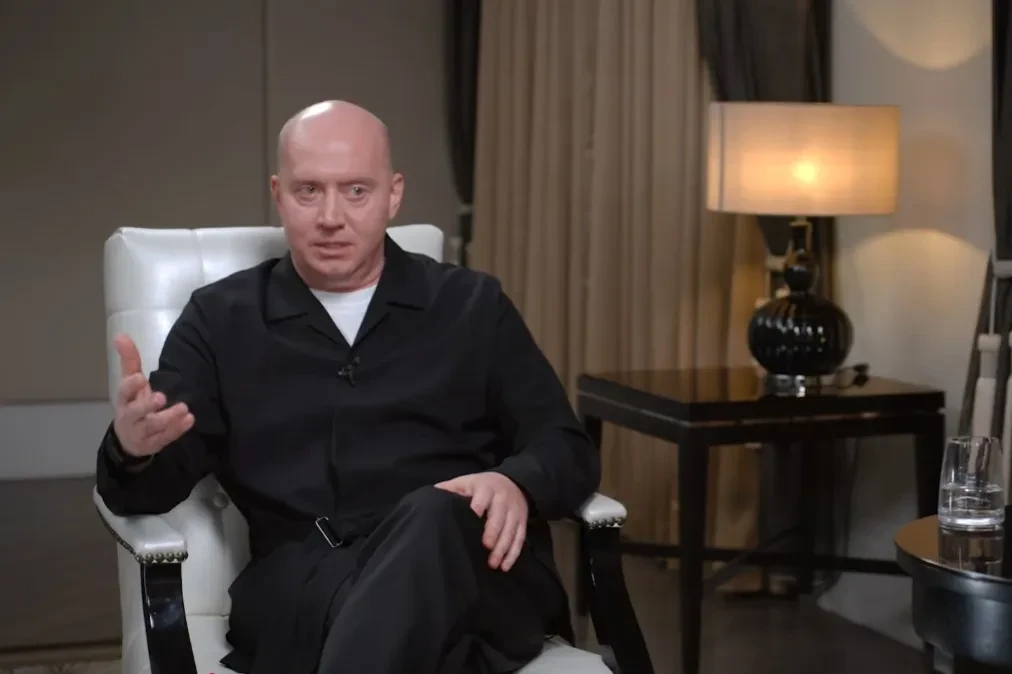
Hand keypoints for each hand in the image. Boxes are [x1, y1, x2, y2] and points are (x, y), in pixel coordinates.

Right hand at [112, 333, 193, 457]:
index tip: (140, 377)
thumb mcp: (131, 382)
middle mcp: (129, 417)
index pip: (123, 392)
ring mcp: (141, 432)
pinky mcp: (154, 443)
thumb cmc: (133, 403)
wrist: (130, 438)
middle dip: (147, 406)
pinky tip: (190, 420)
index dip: (130, 386)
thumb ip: (129, 360)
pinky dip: (177, 430)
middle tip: (162, 397)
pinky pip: (165, 438)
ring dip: (168, 418)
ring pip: (152, 427)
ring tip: (184, 408)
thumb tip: (120, 334)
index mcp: (124, 399)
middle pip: (135, 413)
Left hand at [435, 471, 527, 570]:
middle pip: (499, 517)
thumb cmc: (482, 486)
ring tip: (493, 564)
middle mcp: (502, 499)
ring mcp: (514, 512)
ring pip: (511, 530)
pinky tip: (504, 567)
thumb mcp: (466, 482)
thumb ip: (450, 488)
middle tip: (485, 547)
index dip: (477, 509)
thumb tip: (430, 496)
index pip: (482, 499)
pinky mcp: (522, 522)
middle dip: (493, 532)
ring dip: (503, 548)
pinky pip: (520, 539)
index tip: (469, 521)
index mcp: (486, 488)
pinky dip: (513, 554)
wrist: (514, 482)